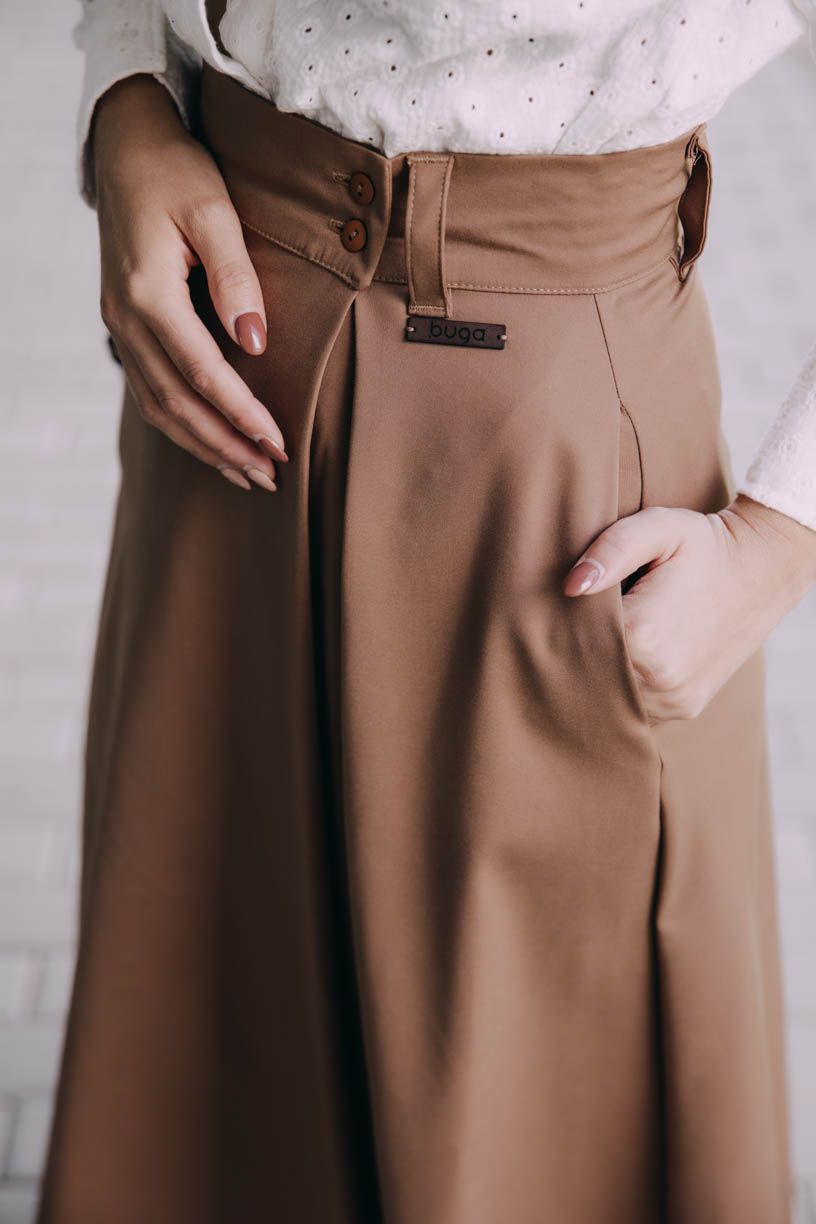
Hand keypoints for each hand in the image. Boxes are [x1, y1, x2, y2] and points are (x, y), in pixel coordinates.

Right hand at [92, 74, 286, 491]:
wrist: (126, 145)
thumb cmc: (176, 169)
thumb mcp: (214, 210)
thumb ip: (236, 278)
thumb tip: (256, 343)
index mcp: (147, 293)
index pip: (201, 373)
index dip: (241, 414)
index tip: (278, 443)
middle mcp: (125, 319)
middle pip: (176, 405)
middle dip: (224, 447)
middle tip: (269, 476)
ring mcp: (119, 325)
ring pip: (159, 406)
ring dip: (203, 445)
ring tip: (247, 473)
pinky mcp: (125, 326)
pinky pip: (151, 390)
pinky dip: (183, 423)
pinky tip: (212, 440)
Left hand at [563, 494, 815, 721]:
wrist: (761, 569)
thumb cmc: (704, 545)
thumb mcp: (658, 528)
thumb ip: (610, 550)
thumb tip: (570, 587)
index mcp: (642, 637)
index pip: (572, 641)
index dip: (564, 622)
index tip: (573, 602)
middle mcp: (658, 679)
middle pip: (589, 673)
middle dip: (580, 650)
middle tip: (592, 618)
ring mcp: (673, 700)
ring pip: (609, 694)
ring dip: (603, 671)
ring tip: (615, 635)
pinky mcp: (684, 708)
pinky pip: (635, 706)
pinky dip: (625, 686)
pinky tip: (631, 656)